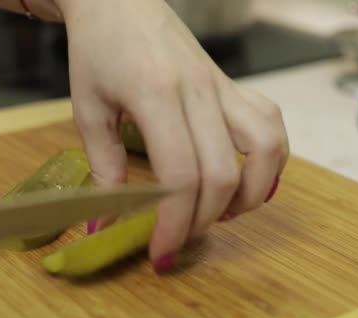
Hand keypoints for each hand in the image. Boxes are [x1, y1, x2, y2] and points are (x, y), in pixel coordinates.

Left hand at [54, 0, 288, 271]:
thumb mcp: (87, 109)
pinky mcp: (234, 84)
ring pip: (266, 148)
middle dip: (203, 221)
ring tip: (219, 212)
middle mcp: (200, 91)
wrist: (120, 1)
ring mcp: (223, 85)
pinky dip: (268, 161)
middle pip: (224, 173)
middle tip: (178, 238)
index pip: (181, 174)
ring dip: (249, 194)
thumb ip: (102, 167)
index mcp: (156, 95)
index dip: (174, 223)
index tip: (160, 252)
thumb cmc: (98, 50)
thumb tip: (104, 223)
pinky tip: (245, 178)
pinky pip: (269, 125)